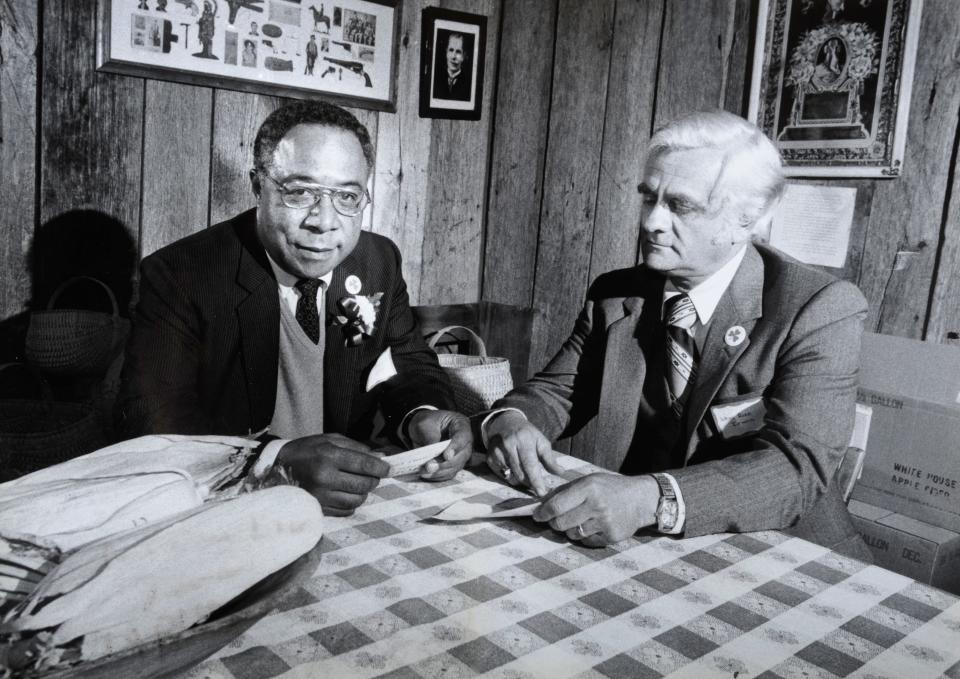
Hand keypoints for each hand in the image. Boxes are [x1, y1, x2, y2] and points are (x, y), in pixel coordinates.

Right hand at [275, 433, 388, 516]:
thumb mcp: (327, 440)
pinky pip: (345, 511)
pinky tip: (345, 494)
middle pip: (363, 484)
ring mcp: (321, 495)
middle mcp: (325, 476)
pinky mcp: (318, 508)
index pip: (364, 463)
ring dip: (363, 493)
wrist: (274, 469)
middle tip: (372, 476)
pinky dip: (351, 504)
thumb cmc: (304, 451)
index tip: (388, 468)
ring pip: (356, 500)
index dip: (380, 467)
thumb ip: (355, 447)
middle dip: (373, 480)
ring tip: (358, 484)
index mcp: (328, 455)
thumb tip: (379, 456)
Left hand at [407, 409, 472, 480]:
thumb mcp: (425, 424)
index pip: (463, 436)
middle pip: (462, 455)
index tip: (446, 456)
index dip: (456, 447)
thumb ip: (430, 438)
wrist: (423, 428)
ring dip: (440, 472)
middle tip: (430, 467)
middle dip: (446, 464)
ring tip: (425, 472)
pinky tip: (426, 475)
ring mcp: (460, 454)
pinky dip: (438, 476)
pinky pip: (449, 473)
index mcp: (461, 424)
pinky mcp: (453, 464)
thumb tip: (432, 455)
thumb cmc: (426, 422)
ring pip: (456, 467)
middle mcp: (465, 441)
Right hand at [485, 410, 563, 495]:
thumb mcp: (541, 441)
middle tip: (536, 485)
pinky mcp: (489, 458)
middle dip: (530, 483)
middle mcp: (508, 445)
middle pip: (520, 473)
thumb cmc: (526, 434)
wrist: (505, 423)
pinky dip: (510, 476)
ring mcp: (497, 452)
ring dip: (520, 481)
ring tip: (526, 475)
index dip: (536, 480)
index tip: (542, 493)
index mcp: (524, 440)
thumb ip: (549, 458)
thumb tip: (560, 472)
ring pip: (510, 476)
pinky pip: (502, 475)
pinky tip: (514, 468)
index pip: (530, 464)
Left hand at [533, 473, 658, 545]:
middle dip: (554, 522)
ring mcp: (604, 522)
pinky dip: (585, 536)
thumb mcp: (589, 481)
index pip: (556, 505)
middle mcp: (596, 505)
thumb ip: (566, 491)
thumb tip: (541, 503)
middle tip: (555, 520)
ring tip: (579, 520)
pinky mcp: (611, 536)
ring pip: (572, 534)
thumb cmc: (610, 488)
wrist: (641, 499)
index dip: (543, 513)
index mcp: (588, 488)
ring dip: (570, 529)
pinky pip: (587, 541)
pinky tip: (593, 526)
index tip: (537, 516)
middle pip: (561, 523)